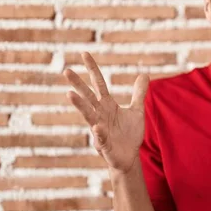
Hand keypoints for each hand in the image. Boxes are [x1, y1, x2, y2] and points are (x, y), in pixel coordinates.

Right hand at [63, 52, 148, 172]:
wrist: (129, 156)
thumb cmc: (129, 133)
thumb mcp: (137, 111)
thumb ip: (138, 93)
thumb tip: (144, 74)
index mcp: (107, 105)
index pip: (98, 83)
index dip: (92, 69)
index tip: (84, 53)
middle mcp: (100, 114)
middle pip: (88, 96)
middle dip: (77, 84)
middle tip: (66, 71)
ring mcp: (100, 129)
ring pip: (88, 115)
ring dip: (79, 105)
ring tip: (69, 94)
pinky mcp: (104, 144)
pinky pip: (100, 137)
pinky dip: (98, 132)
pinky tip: (97, 127)